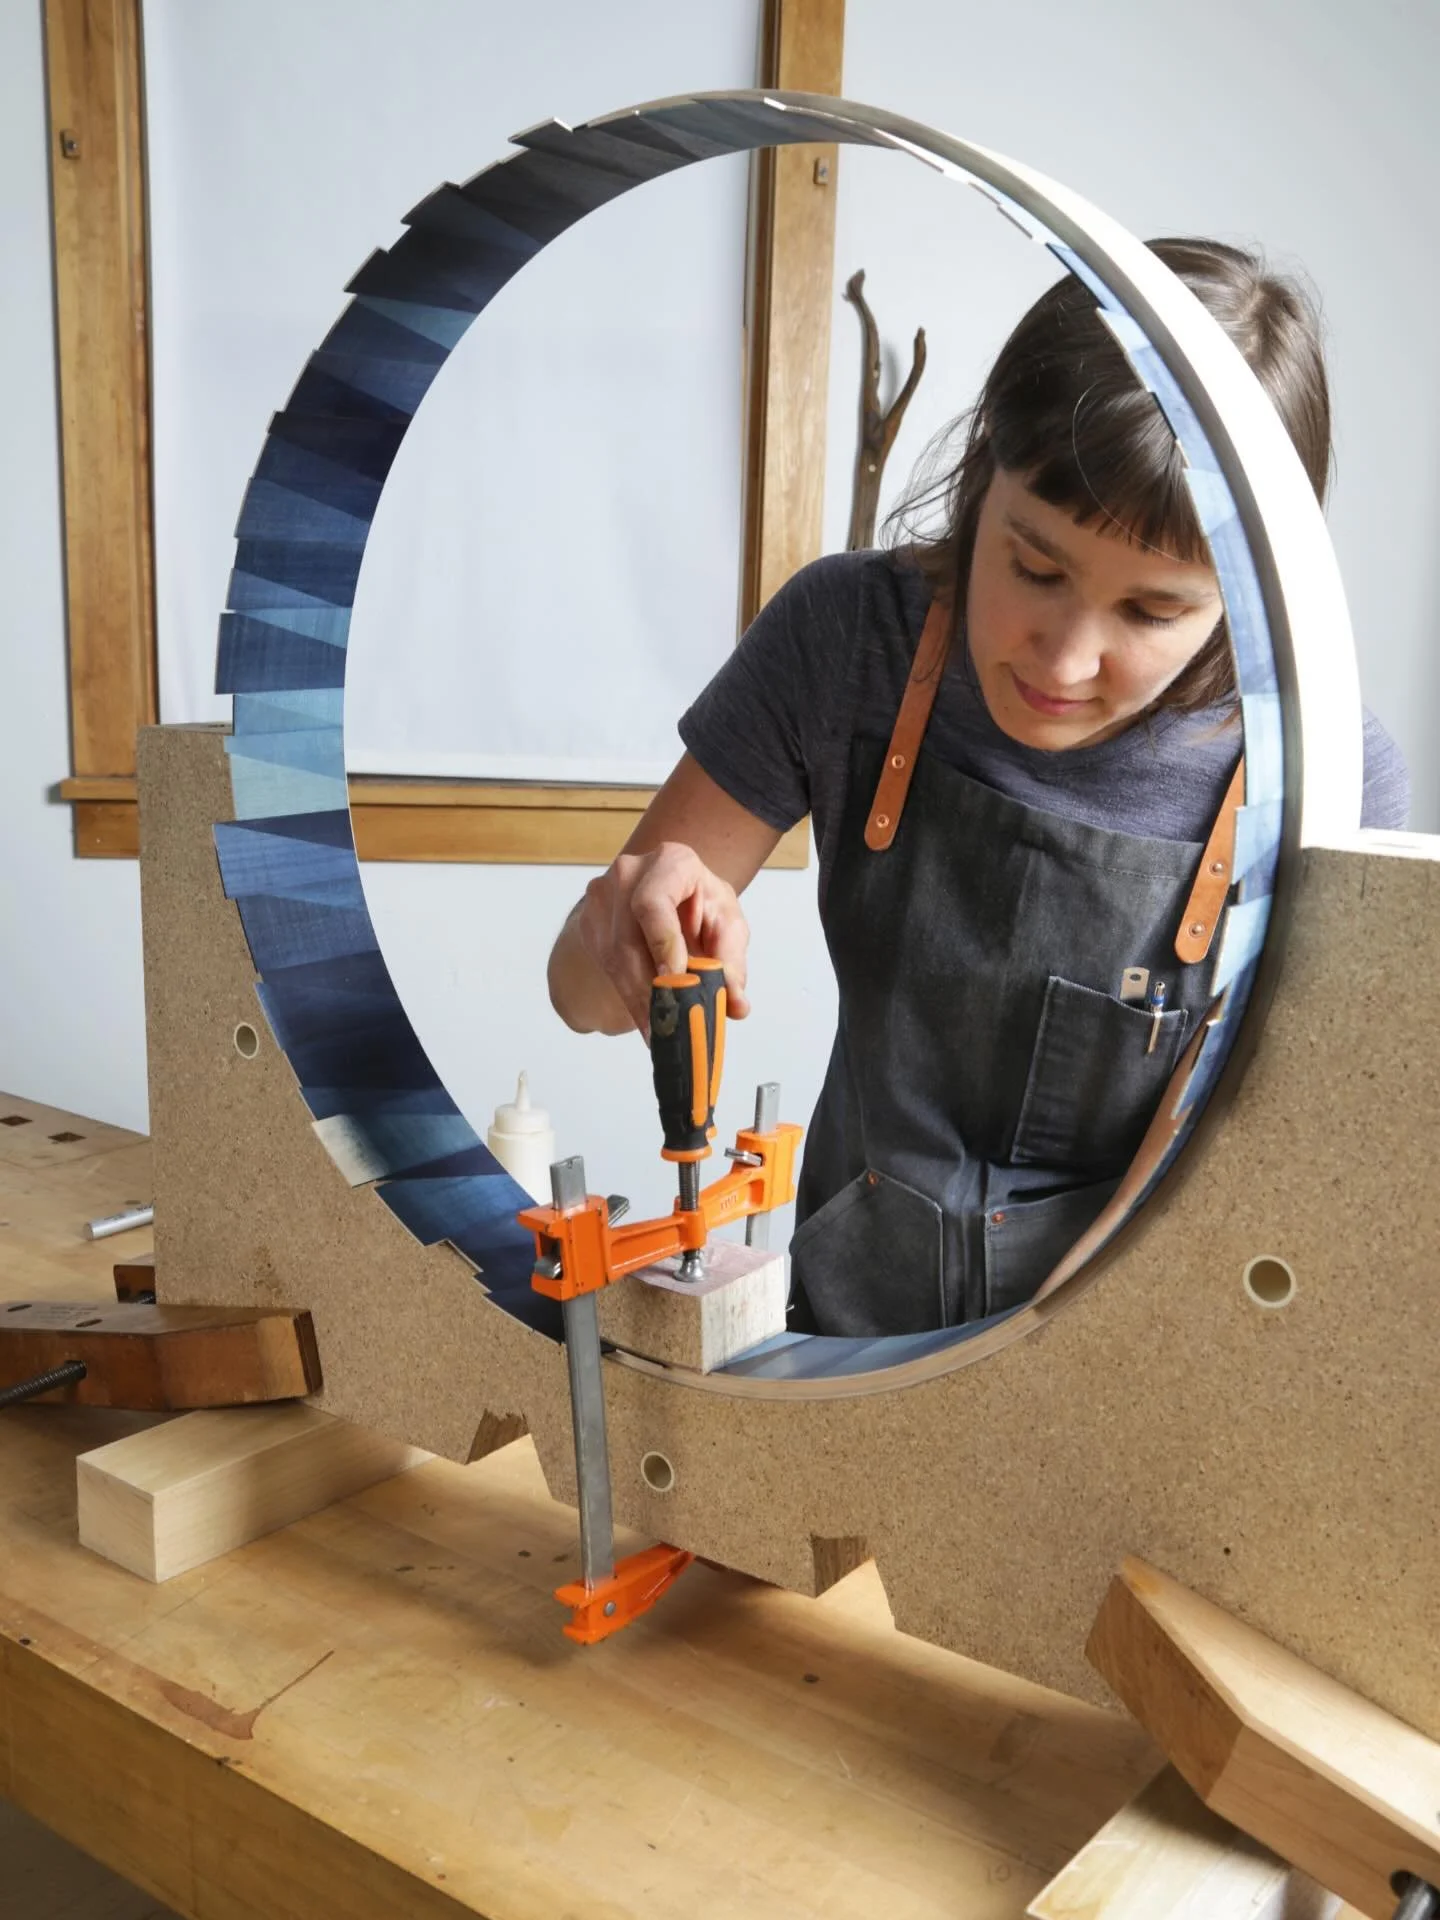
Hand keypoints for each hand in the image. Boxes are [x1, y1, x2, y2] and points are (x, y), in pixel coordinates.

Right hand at [574, 841, 751, 1036]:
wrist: (673, 897)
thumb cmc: (702, 906)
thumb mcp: (726, 927)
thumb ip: (732, 965)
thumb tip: (736, 1005)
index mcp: (671, 862)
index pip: (654, 901)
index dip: (662, 942)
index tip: (675, 978)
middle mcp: (630, 873)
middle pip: (630, 937)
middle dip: (651, 986)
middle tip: (670, 1022)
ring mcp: (603, 896)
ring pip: (615, 958)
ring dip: (639, 998)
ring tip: (660, 1030)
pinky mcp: (591, 922)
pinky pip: (607, 966)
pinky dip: (629, 996)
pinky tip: (647, 1017)